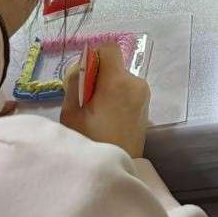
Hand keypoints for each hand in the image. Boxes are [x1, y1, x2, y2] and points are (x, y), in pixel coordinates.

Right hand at [60, 43, 150, 158]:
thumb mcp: (70, 112)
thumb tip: (81, 63)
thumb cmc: (90, 140)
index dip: (94, 55)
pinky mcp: (147, 104)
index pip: (109, 48)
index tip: (83, 74)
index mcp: (117, 81)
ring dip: (108, 86)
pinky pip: (128, 89)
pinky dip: (117, 95)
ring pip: (121, 77)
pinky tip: (108, 116)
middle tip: (86, 99)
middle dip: (98, 75)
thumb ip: (74, 81)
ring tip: (96, 111)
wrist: (118, 168)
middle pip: (114, 65)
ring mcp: (144, 93)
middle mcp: (136, 82)